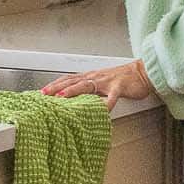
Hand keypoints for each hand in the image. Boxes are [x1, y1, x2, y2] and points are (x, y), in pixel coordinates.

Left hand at [40, 62, 156, 108]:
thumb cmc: (122, 80)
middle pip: (72, 81)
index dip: (55, 84)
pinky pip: (112, 97)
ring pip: (87, 85)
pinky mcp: (119, 88)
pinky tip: (102, 110)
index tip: (42, 91)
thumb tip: (75, 99)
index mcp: (90, 76)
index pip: (68, 79)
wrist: (141, 72)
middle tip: (44, 94)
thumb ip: (90, 89)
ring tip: (62, 97)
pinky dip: (106, 104)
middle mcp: (96, 77)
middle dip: (57, 87)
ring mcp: (107, 82)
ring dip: (73, 90)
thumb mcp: (102, 83)